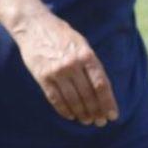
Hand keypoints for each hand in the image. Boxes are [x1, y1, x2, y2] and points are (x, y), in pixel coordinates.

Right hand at [13, 10, 117, 125]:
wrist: (34, 26)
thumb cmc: (62, 35)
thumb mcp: (81, 44)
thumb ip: (91, 64)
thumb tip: (102, 90)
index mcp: (86, 55)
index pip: (101, 85)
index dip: (108, 103)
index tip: (113, 116)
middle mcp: (73, 64)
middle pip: (88, 95)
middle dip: (96, 111)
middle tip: (100, 122)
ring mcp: (57, 71)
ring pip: (73, 100)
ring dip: (82, 114)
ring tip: (87, 120)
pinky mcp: (43, 77)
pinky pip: (56, 99)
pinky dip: (64, 110)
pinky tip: (71, 116)